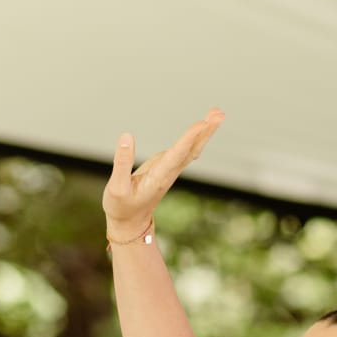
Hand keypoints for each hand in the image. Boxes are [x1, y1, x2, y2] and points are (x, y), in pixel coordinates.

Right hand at [103, 110, 224, 235]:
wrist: (130, 223)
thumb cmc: (121, 207)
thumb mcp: (116, 188)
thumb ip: (122, 163)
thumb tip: (127, 136)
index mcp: (158, 177)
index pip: (176, 155)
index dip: (189, 139)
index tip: (202, 124)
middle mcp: (168, 172)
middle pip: (192, 149)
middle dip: (206, 131)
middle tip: (219, 113)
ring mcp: (170, 170)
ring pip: (192, 149)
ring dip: (205, 132)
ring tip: (217, 113)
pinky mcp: (167, 167)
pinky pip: (185, 150)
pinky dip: (196, 138)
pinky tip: (203, 128)